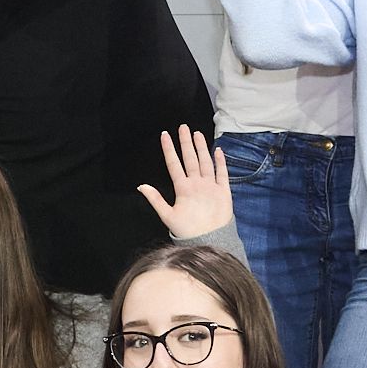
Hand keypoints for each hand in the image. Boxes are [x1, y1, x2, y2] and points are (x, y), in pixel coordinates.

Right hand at [137, 125, 231, 240]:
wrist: (211, 240)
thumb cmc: (188, 230)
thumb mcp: (167, 216)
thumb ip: (155, 199)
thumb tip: (141, 186)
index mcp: (183, 188)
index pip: (173, 164)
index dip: (169, 148)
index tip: (165, 135)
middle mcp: (198, 183)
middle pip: (190, 158)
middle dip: (185, 141)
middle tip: (183, 127)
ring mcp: (212, 185)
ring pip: (206, 162)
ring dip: (201, 147)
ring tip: (197, 134)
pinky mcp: (225, 191)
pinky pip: (223, 172)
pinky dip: (220, 161)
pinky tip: (218, 150)